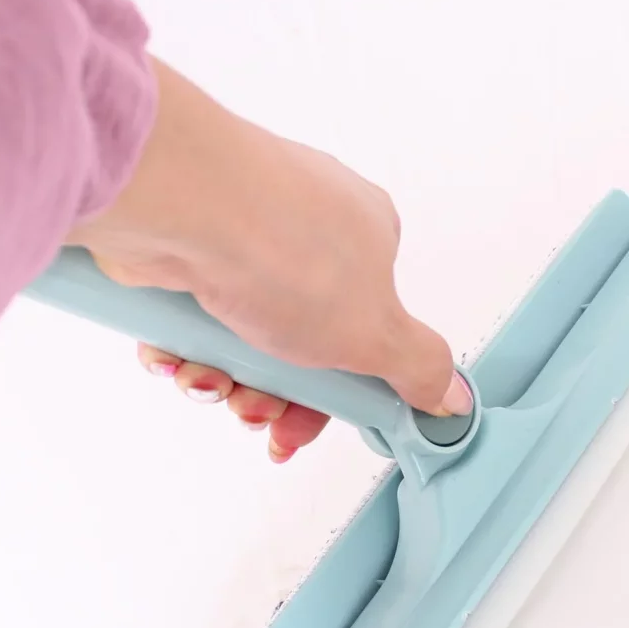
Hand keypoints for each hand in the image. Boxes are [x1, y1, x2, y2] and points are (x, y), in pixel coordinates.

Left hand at [68, 59, 470, 461]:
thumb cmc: (286, 253)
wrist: (182, 208)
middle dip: (274, 392)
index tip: (315, 419)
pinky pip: (190, 315)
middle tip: (256, 413)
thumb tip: (451, 395)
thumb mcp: (375, 335)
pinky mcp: (184, 239)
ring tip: (210, 380)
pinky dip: (184, 347)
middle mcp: (306, 228)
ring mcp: (240, 229)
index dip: (339, 390)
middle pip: (297, 342)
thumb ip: (417, 368)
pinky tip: (177, 355)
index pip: (364, 329)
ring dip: (225, 376)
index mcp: (367, 237)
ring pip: (239, 334)